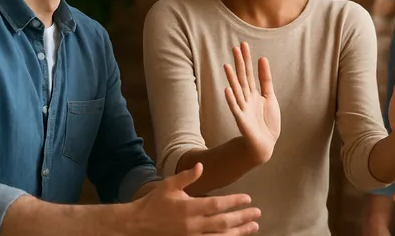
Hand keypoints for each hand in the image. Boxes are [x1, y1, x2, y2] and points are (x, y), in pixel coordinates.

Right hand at [130, 163, 260, 234]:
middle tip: (257, 213)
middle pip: (223, 222)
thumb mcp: (168, 185)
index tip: (248, 198)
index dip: (234, 202)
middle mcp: (192, 225)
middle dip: (242, 218)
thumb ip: (186, 176)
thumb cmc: (154, 202)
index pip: (217, 205)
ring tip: (253, 227)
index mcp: (189, 208)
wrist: (137, 225)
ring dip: (239, 232)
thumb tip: (201, 165)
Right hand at [224, 42, 280, 163]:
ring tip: (227, 66)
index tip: (243, 44)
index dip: (246, 59)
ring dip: (232, 79)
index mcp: (253, 93)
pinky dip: (231, 100)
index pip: (249, 72)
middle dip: (239, 64)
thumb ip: (265, 79)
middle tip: (235, 47)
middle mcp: (246, 98)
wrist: (265, 143)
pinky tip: (227, 89)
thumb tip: (262, 58)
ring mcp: (243, 108)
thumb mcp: (269, 96)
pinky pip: (235, 108)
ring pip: (237, 91)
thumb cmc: (267, 121)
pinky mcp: (241, 120)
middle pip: (242, 78)